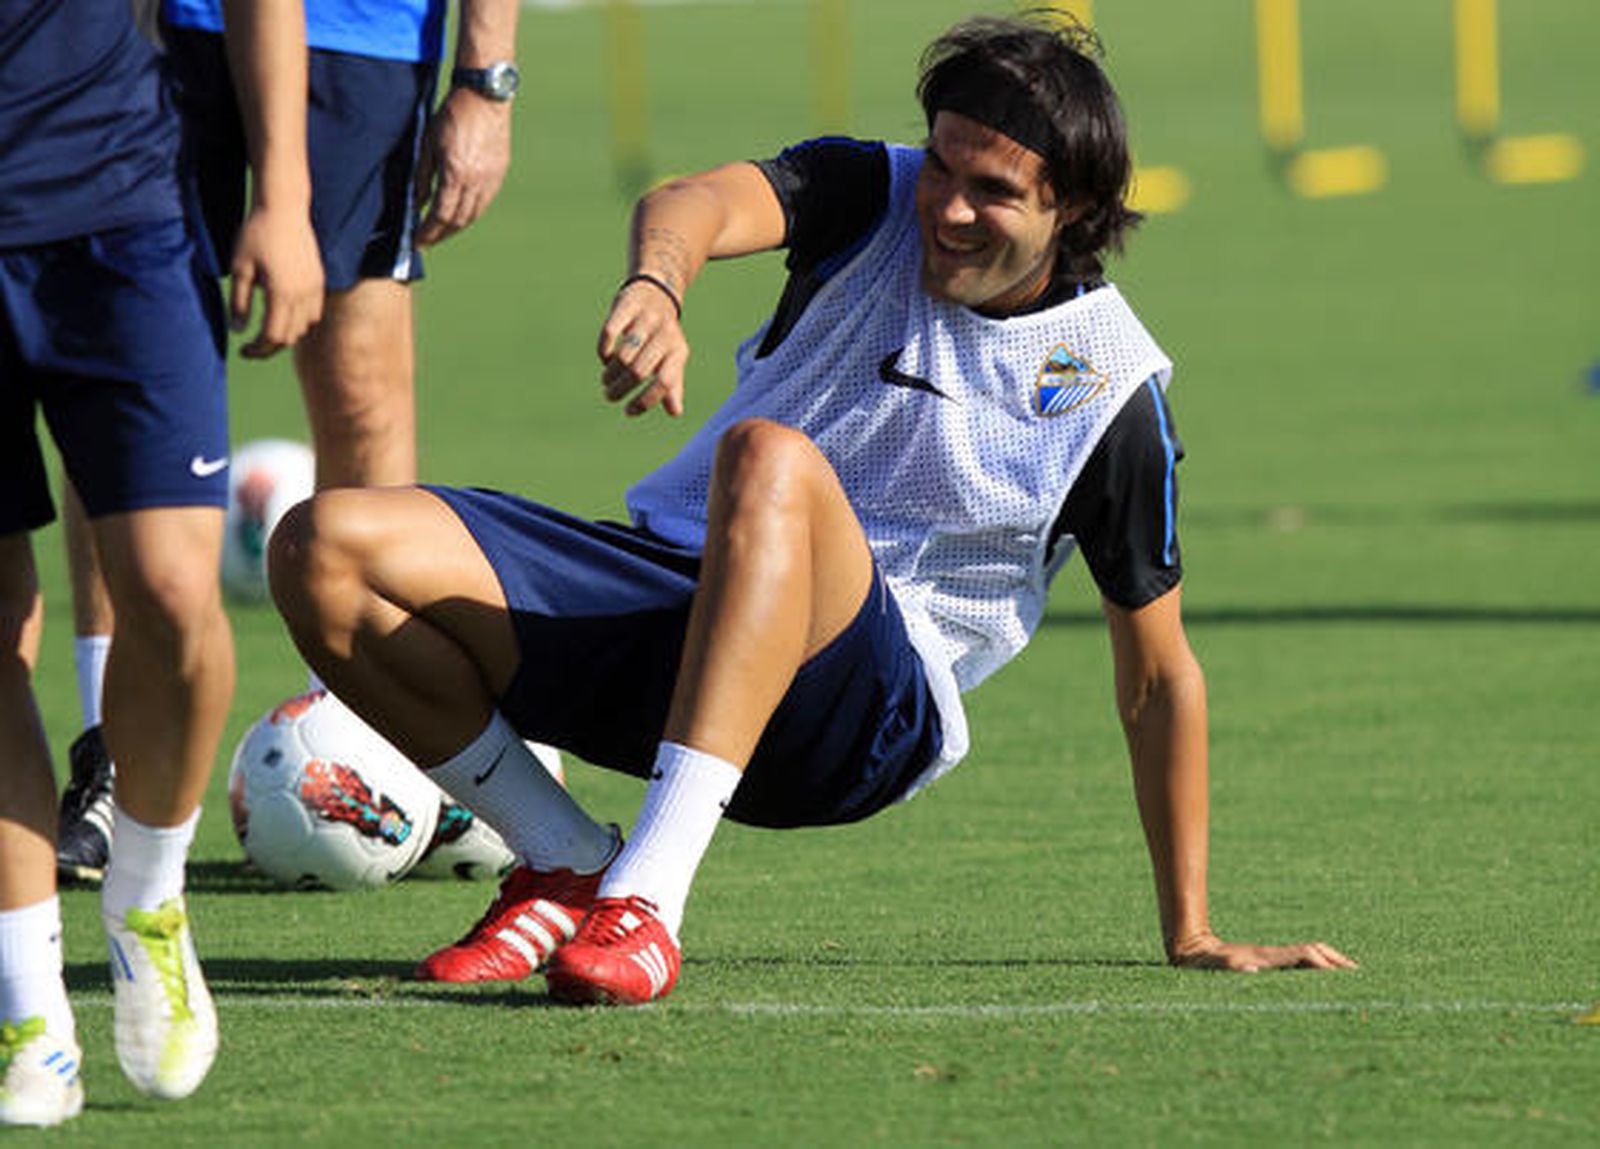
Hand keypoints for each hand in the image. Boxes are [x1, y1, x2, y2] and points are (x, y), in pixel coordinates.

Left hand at [230, 203, 323, 358]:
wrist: (284, 208)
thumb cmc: (256, 234)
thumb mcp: (240, 268)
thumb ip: (239, 302)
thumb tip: (238, 331)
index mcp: (281, 293)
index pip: (273, 336)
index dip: (257, 349)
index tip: (243, 351)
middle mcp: (302, 295)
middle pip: (290, 336)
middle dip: (270, 345)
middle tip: (252, 346)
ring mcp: (314, 288)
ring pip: (304, 327)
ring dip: (287, 333)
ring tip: (268, 328)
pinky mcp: (319, 280)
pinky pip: (314, 312)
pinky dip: (301, 320)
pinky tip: (285, 313)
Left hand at [414, 88, 510, 247]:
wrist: (484, 96)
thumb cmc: (452, 114)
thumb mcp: (427, 143)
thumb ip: (422, 176)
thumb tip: (417, 203)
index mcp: (456, 173)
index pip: (441, 215)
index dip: (428, 232)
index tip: (417, 241)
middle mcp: (476, 181)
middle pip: (458, 220)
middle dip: (441, 234)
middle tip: (427, 240)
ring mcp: (491, 178)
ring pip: (473, 215)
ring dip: (456, 227)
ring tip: (442, 231)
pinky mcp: (500, 173)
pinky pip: (484, 203)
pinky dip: (471, 214)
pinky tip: (460, 214)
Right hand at [597, 278, 689, 416]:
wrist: (658, 289)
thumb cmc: (664, 334)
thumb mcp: (673, 357)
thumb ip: (672, 384)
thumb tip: (675, 412)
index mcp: (678, 351)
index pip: (665, 382)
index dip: (645, 401)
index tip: (628, 411)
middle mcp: (665, 334)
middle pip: (639, 371)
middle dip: (621, 389)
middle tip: (610, 396)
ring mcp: (646, 319)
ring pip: (624, 355)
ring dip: (611, 373)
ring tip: (606, 380)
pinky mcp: (627, 305)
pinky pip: (610, 332)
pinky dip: (604, 350)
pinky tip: (604, 357)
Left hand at [1169, 931, 1357, 971]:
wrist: (1192, 948)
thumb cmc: (1204, 965)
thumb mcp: (1215, 968)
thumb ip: (1231, 967)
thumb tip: (1249, 968)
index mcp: (1265, 958)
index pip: (1302, 956)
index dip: (1322, 962)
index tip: (1342, 973)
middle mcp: (1272, 955)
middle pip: (1313, 952)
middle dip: (1336, 961)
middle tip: (1360, 974)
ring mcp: (1271, 957)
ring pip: (1309, 954)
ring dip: (1331, 962)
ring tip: (1352, 974)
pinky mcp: (1268, 962)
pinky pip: (1299, 961)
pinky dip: (1318, 964)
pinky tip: (1326, 976)